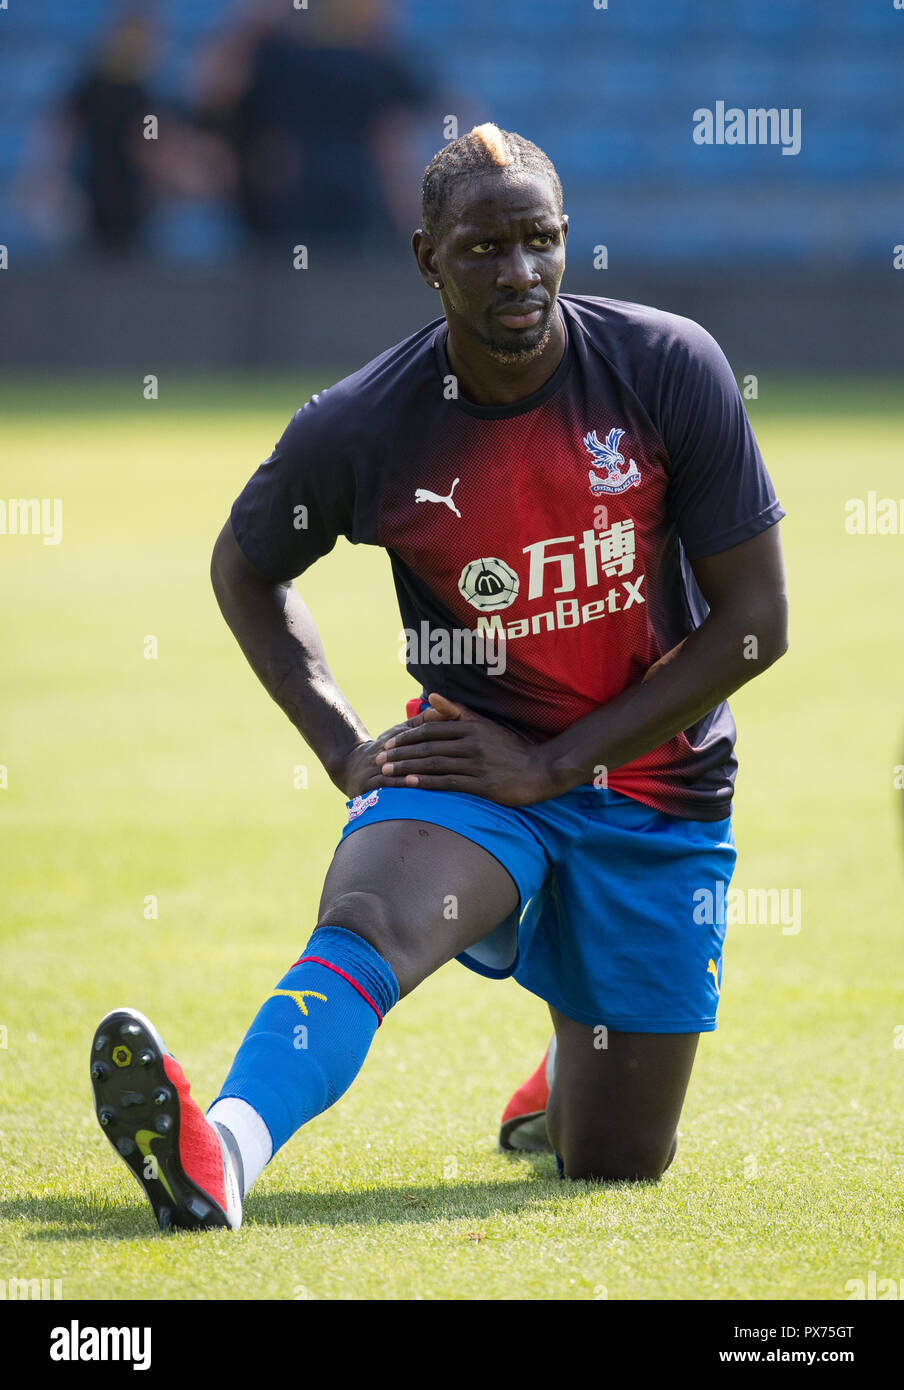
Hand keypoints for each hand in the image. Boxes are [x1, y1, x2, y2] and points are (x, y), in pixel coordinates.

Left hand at [369, 692, 555, 806]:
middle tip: (379, 760)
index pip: (430, 730)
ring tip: (387, 773)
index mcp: (470, 728)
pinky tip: (410, 784)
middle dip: (400, 754)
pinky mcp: (482, 784)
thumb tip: (431, 696)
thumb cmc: (511, 749)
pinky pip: (449, 782)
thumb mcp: (485, 725)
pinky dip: (427, 782)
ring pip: (434, 764)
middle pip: (427, 747)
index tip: (389, 744)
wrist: (541, 770)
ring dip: (407, 768)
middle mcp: (471, 743)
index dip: (407, 737)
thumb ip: (457, 711)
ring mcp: (477, 764)